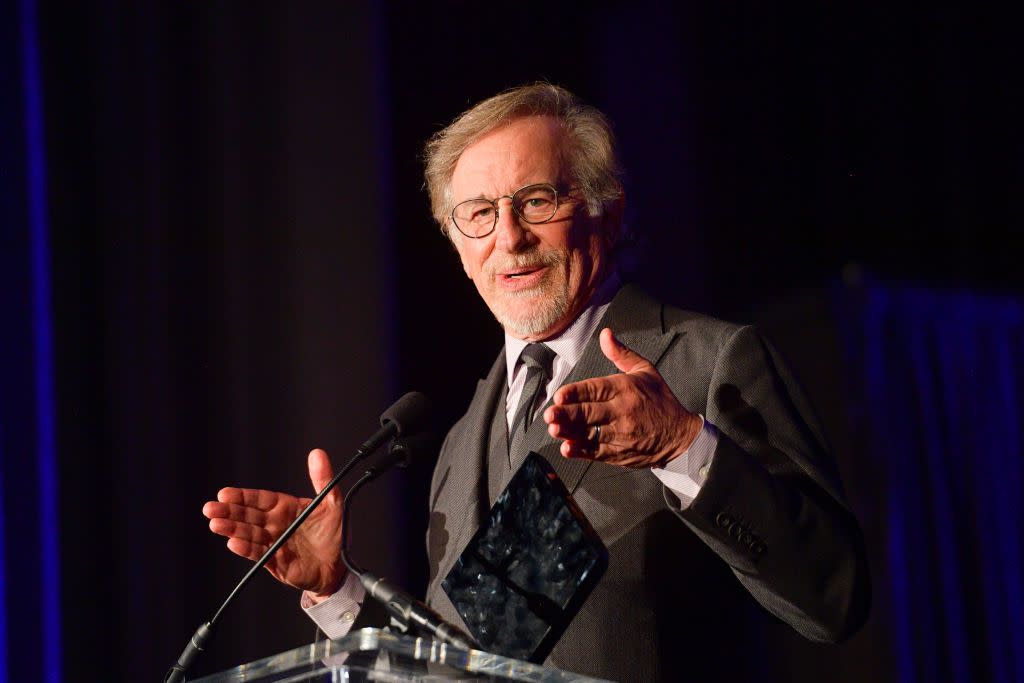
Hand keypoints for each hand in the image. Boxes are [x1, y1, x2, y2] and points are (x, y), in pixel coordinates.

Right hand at [202, 449, 345, 597]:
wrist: (338, 567)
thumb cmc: (335, 534)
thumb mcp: (332, 503)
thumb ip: (323, 479)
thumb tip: (318, 453)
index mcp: (286, 508)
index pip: (260, 499)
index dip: (242, 496)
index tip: (224, 493)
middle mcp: (275, 524)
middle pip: (248, 515)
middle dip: (228, 511)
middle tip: (210, 508)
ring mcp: (273, 542)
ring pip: (248, 533)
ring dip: (231, 529)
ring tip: (216, 524)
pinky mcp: (274, 561)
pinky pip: (258, 553)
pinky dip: (245, 549)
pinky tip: (233, 543)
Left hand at [544, 328, 701, 468]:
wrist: (680, 436)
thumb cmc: (660, 401)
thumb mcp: (645, 371)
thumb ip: (621, 353)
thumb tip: (605, 334)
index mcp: (626, 389)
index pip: (597, 389)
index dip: (576, 393)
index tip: (560, 395)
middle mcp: (622, 412)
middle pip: (589, 413)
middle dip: (567, 414)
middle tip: (550, 414)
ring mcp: (620, 435)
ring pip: (589, 434)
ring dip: (569, 432)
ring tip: (554, 429)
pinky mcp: (619, 453)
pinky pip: (596, 452)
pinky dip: (580, 451)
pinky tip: (567, 448)